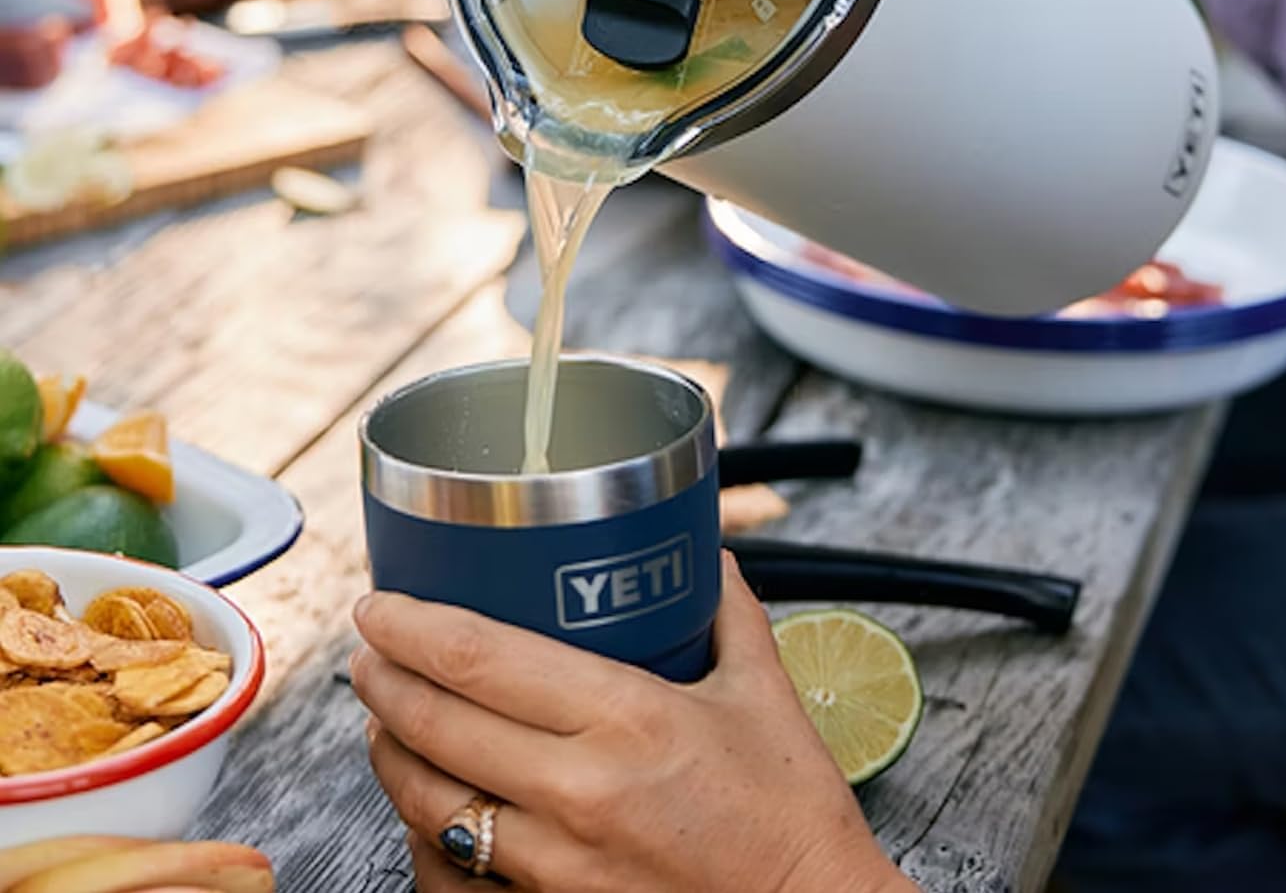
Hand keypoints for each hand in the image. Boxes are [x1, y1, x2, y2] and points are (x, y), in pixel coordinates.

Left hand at [352, 556, 910, 892]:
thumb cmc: (789, 812)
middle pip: (438, 724)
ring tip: (381, 714)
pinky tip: (426, 794)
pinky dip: (426, 823)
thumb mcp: (764, 690)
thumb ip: (727, 609)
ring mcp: (558, 860)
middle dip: (383, 679)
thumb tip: (704, 553)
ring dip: (389, 750)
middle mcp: (579, 789)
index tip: (382, 604)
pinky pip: (459, 865)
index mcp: (628, 717)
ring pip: (431, 802)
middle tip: (368, 647)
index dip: (413, 627)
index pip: (482, 660)